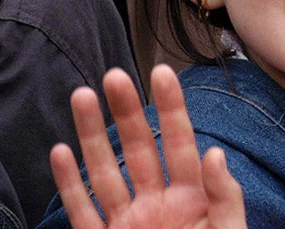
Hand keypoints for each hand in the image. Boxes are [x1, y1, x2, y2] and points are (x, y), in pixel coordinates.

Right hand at [49, 66, 247, 228]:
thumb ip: (224, 199)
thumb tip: (214, 154)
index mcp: (192, 199)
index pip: (181, 143)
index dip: (171, 108)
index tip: (161, 72)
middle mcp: (157, 206)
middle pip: (138, 149)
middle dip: (126, 112)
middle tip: (113, 77)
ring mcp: (128, 226)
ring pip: (105, 173)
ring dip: (91, 136)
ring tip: (82, 96)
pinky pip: (84, 214)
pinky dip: (70, 185)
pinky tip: (60, 153)